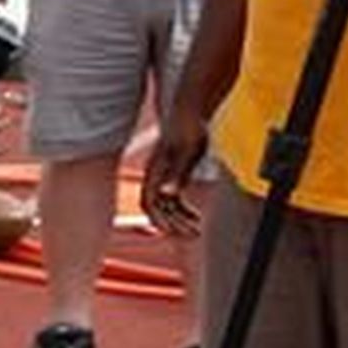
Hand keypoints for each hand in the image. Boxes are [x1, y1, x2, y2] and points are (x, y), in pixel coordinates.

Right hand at [140, 109, 210, 237]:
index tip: (174, 232)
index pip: (150, 204)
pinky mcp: (174, 174)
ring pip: (167, 206)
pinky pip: (175, 199)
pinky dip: (184, 211)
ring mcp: (164, 176)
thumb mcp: (185, 154)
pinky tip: (197, 217)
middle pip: (159, 209)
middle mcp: (156, 177)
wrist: (189, 113)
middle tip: (194, 234)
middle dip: (174, 224)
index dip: (160, 220)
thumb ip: (176, 174)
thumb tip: (168, 193)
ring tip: (197, 231)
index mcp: (155, 173)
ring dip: (180, 220)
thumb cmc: (187, 130)